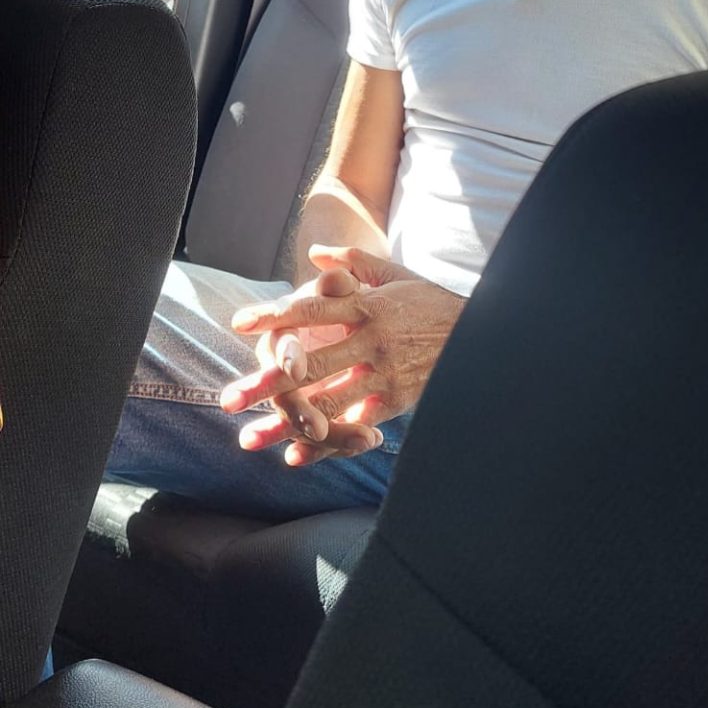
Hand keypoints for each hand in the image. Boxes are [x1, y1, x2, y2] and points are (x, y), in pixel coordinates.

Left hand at [220, 247, 464, 465]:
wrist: (478, 334)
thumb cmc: (427, 300)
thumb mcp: (394, 273)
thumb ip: (352, 261)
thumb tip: (314, 252)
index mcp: (367, 306)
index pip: (312, 310)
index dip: (275, 316)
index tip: (240, 323)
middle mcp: (371, 342)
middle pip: (311, 364)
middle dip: (267, 383)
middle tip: (229, 398)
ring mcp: (383, 375)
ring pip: (327, 403)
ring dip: (285, 422)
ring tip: (249, 438)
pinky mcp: (395, 402)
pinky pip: (354, 425)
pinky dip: (325, 443)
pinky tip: (295, 454)